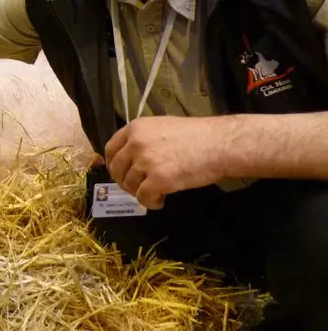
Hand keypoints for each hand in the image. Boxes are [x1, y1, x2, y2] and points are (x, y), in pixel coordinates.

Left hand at [104, 116, 228, 209]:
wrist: (220, 144)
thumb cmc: (196, 135)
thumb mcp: (162, 127)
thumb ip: (143, 139)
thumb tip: (131, 158)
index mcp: (135, 128)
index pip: (111, 149)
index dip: (113, 164)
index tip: (120, 173)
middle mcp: (135, 143)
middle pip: (117, 169)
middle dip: (124, 182)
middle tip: (137, 188)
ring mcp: (145, 161)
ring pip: (130, 185)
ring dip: (140, 192)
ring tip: (156, 193)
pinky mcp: (158, 180)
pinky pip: (143, 197)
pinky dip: (150, 202)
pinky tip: (161, 200)